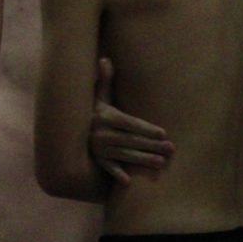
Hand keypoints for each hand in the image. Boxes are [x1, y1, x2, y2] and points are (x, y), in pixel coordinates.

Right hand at [90, 57, 174, 183]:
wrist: (71, 128)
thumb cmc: (93, 111)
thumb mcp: (98, 96)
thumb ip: (105, 79)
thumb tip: (105, 59)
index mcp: (104, 116)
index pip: (129, 123)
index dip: (146, 128)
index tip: (163, 133)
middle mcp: (101, 133)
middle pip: (131, 140)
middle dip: (152, 145)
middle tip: (171, 149)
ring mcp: (99, 148)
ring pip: (125, 154)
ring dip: (143, 160)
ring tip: (161, 162)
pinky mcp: (97, 160)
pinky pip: (108, 168)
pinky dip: (117, 174)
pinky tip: (129, 182)